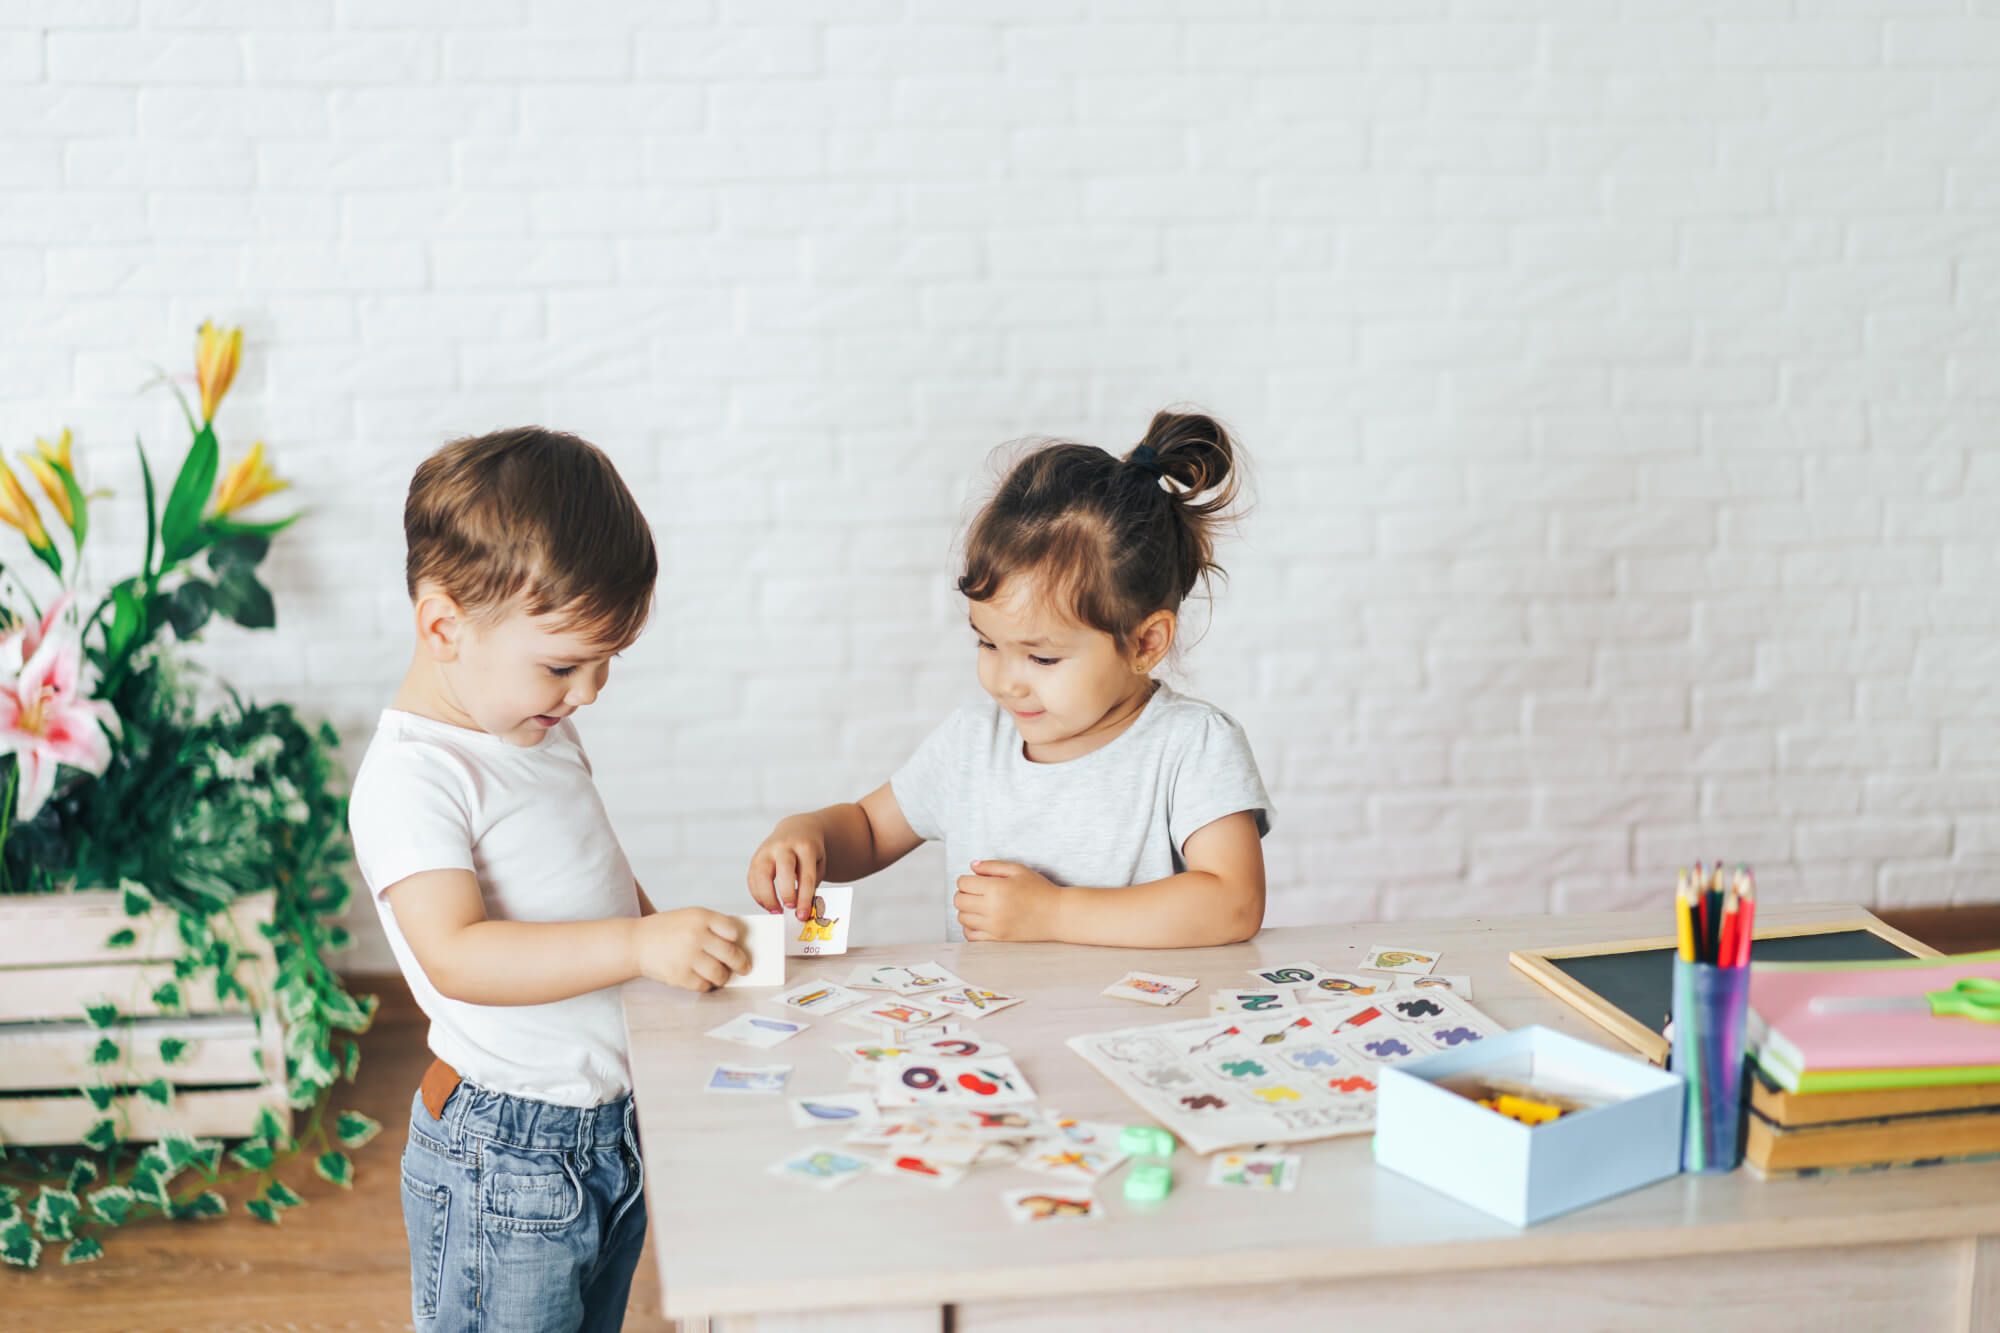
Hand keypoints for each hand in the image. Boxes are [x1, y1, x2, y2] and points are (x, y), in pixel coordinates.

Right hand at [633, 908, 749, 991]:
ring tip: (722, 976)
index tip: (737, 945)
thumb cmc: (665, 930)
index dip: (737, 939)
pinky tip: (703, 980)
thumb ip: (711, 927)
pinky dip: (706, 985)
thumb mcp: (688, 917)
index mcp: (700, 917)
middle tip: (745, 968)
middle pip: (731, 954)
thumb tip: (739, 946)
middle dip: (741, 964)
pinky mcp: (679, 976)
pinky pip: (703, 986)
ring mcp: (687, 957)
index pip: (733, 931)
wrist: (634, 943)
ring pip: (719, 974)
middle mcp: (696, 935)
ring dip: (723, 977)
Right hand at [747, 816, 826, 919]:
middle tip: (789, 908)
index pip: (806, 875)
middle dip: (786, 892)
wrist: (797, 829)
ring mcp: (767, 850)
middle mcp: (784, 846)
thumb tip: (801, 909)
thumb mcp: (818, 863)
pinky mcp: (755, 857)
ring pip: (762, 875)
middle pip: (783, 870)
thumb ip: (811, 884)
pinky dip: (757, 895)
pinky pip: (752, 878)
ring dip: (767, 897)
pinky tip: (767, 903)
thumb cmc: (810, 851)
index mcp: (805, 847)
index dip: (804, 898)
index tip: (803, 914)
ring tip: (776, 910)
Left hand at [953, 860, 1062, 941]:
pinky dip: (970, 927)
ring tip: (979, 905)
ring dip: (966, 910)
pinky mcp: (997, 938)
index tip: (973, 880)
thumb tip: (972, 866)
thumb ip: (992, 866)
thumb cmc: (1040, 890)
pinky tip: (979, 920)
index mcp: (996, 888)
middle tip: (974, 892)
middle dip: (963, 893)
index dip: (965, 879)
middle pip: (959, 901)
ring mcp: (994, 926)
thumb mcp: (1018, 870)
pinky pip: (970, 935)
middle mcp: (992, 908)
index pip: (963, 883)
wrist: (1057, 914)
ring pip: (962, 918)